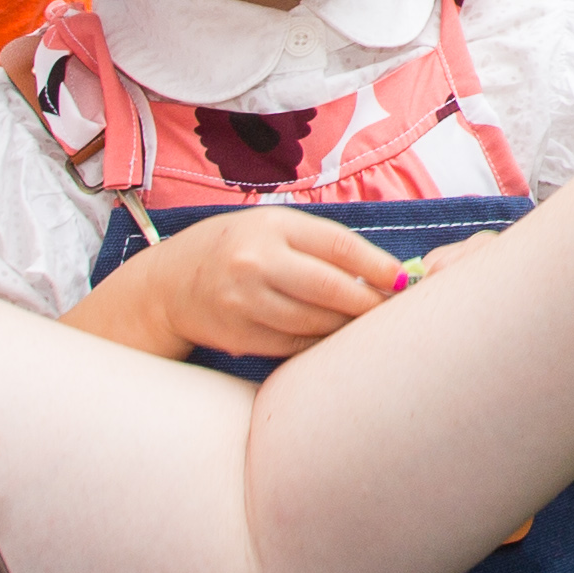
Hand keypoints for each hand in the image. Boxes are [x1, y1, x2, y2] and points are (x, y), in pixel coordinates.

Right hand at [117, 205, 414, 362]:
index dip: (379, 266)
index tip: (404, 280)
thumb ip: (321, 245)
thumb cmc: (236, 249)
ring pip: (316, 323)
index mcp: (272, 227)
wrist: (168, 285)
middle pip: (331, 288)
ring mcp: (245, 303)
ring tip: (365, 323)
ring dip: (347, 326)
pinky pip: (295, 345)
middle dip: (369, 302)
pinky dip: (320, 343)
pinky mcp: (240, 337)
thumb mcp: (273, 228)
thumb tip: (384, 273)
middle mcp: (256, 263)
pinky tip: (331, 337)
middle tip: (393, 309)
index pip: (339, 246)